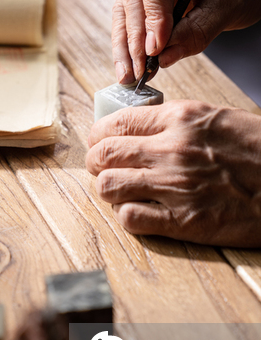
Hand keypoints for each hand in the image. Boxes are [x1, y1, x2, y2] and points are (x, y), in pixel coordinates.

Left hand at [86, 100, 260, 246]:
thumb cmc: (257, 150)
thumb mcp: (215, 118)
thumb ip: (174, 121)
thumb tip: (138, 127)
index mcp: (179, 119)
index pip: (115, 122)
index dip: (98, 135)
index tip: (99, 142)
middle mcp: (170, 149)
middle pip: (103, 154)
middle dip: (96, 161)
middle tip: (102, 167)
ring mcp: (174, 186)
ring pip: (108, 185)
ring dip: (108, 188)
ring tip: (120, 189)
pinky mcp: (183, 221)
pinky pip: (130, 218)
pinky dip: (127, 214)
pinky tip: (139, 210)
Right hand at [112, 0, 260, 83]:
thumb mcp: (233, 2)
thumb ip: (199, 30)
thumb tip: (164, 56)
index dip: (151, 18)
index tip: (155, 49)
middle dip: (134, 38)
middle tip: (139, 70)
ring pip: (126, 8)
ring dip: (126, 44)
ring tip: (129, 75)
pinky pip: (134, 15)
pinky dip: (133, 41)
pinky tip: (132, 65)